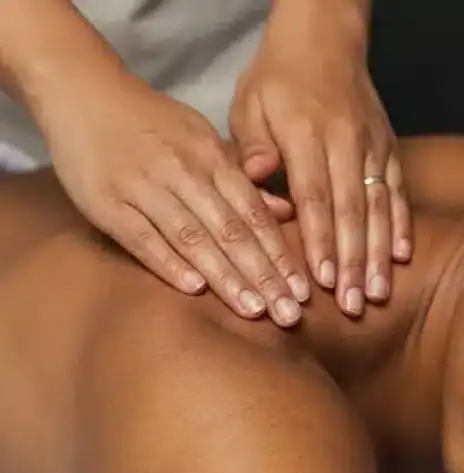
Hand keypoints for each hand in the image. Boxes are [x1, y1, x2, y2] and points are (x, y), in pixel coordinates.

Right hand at [40, 72, 308, 326]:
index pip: (254, 214)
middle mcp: (183, 173)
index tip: (304, 291)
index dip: (280, 254)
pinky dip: (168, 263)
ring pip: (192, 238)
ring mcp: (143, 188)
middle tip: (289, 314)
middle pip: (231, 232)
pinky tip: (195, 290)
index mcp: (211, 158)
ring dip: (226, 277)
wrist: (82, 91)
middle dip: (264, 275)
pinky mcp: (106, 203)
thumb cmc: (152, 122)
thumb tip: (286, 212)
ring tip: (254, 310)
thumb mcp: (203, 138)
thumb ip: (241, 178)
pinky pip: (141, 238)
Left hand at [230, 13, 410, 317]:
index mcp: (305, 133)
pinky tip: (403, 258)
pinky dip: (402, 225)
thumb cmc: (278, 79)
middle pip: (351, 211)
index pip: (314, 195)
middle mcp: (345, 142)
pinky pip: (398, 192)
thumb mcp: (250, 103)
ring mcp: (372, 147)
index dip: (319, 240)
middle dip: (352, 262)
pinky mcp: (389, 149)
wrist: (325, 40)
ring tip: (378, 293)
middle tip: (353, 304)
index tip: (321, 280)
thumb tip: (255, 178)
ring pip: (379, 207)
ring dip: (379, 254)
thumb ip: (253, 145)